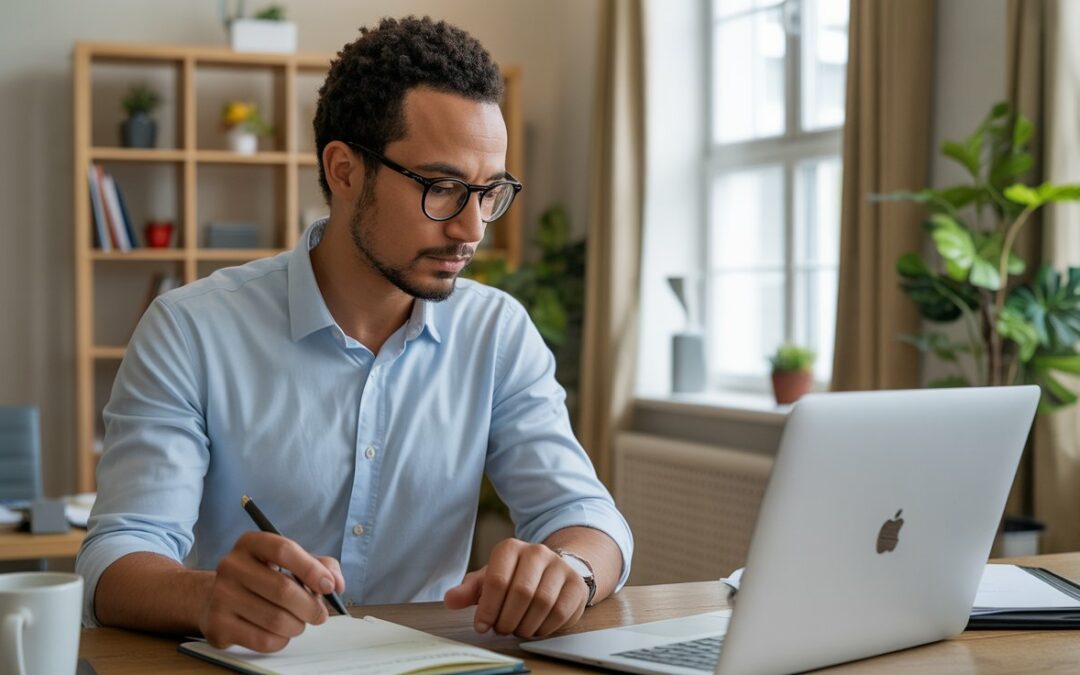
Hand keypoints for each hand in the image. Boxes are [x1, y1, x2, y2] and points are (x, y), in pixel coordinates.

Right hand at [197, 531, 345, 651]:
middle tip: (320, 614)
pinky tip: (281, 633)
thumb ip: (320, 566)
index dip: (311, 569)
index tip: (329, 587)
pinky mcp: (218, 624)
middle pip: (283, 589)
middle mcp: (231, 565)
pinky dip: (281, 640)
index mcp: (251, 543)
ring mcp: (221, 595)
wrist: (219, 598)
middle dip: (311, 607)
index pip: (284, 550)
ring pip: (275, 619)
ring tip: (299, 622)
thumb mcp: (290, 562)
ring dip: (298, 625)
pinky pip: (263, 639)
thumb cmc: (264, 578)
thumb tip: (336, 583)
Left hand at [443, 538, 587, 637]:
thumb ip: (469, 590)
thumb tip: (451, 599)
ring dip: (525, 624)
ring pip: (542, 603)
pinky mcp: (576, 584)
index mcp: (510, 548)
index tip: (482, 626)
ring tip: (517, 628)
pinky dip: (544, 627)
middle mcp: (537, 552)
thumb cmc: (514, 578)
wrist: (551, 572)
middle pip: (521, 593)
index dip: (487, 609)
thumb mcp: (488, 580)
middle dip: (507, 619)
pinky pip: (560, 612)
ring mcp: (559, 566)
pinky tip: (535, 628)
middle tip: (501, 629)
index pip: (497, 580)